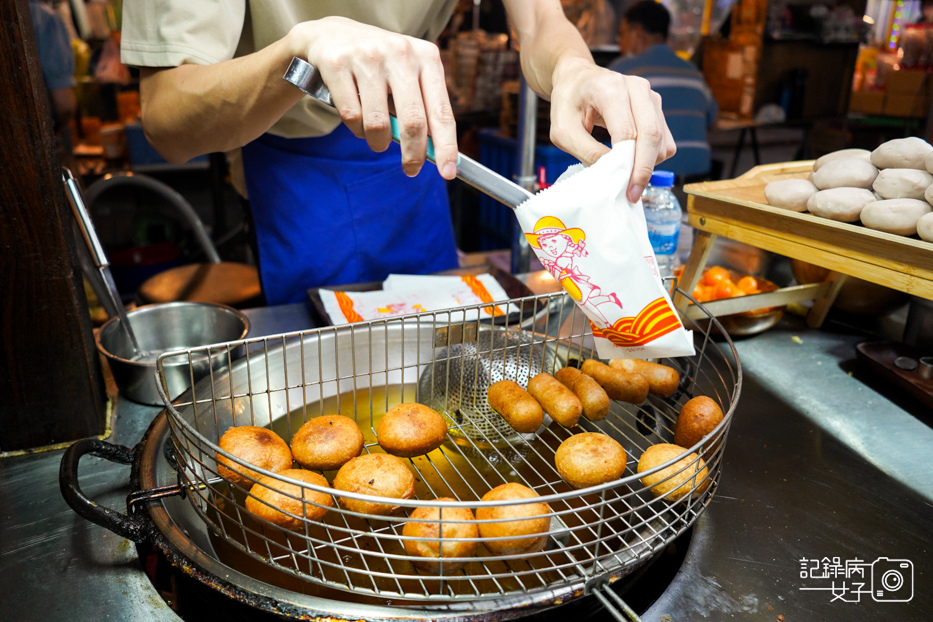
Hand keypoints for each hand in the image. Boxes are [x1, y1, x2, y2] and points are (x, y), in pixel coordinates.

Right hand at [289, 17, 457, 178]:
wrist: (333, 34)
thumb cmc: (380, 65)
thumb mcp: (408, 75)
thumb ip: (423, 108)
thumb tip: (435, 152)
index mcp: (426, 56)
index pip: (442, 111)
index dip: (446, 146)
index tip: (448, 172)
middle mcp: (400, 52)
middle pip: (413, 121)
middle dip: (413, 154)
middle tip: (411, 170)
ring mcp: (367, 55)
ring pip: (378, 124)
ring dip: (378, 142)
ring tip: (376, 138)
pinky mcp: (338, 63)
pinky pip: (352, 116)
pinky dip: (356, 129)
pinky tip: (357, 120)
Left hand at [547, 58, 675, 202]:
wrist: (577, 80)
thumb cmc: (568, 103)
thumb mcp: (563, 130)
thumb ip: (586, 151)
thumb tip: (613, 173)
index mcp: (610, 88)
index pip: (628, 131)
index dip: (628, 163)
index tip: (624, 188)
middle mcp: (636, 88)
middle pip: (651, 135)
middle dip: (644, 169)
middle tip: (633, 194)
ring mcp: (650, 96)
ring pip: (661, 140)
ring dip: (648, 164)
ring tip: (627, 178)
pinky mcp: (656, 108)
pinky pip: (664, 140)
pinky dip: (652, 157)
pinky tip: (633, 161)